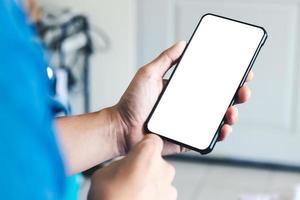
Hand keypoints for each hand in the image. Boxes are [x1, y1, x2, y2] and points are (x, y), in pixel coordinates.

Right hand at [88, 134, 176, 199]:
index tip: (137, 152)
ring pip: (159, 178)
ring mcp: (168, 187)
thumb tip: (125, 166)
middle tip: (129, 177)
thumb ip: (120, 164)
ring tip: (131, 193)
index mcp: (147, 154)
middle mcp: (163, 168)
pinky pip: (162, 193)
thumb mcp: (103, 173)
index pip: (153, 139)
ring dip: (149, 182)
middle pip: (156, 160)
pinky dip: (154, 196)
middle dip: (145, 166)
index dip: (143, 146)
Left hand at [114, 41, 252, 154]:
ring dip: (231, 114)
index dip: (228, 77)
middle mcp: (189, 105)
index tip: (242, 72)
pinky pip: (207, 137)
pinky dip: (219, 134)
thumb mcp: (148, 74)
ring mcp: (189, 122)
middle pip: (219, 100)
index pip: (210, 82)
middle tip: (243, 91)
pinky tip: (223, 128)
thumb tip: (182, 43)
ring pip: (218, 119)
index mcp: (182, 90)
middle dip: (237, 95)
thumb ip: (165, 59)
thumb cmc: (132, 102)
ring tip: (232, 111)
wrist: (122, 127)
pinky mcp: (187, 138)